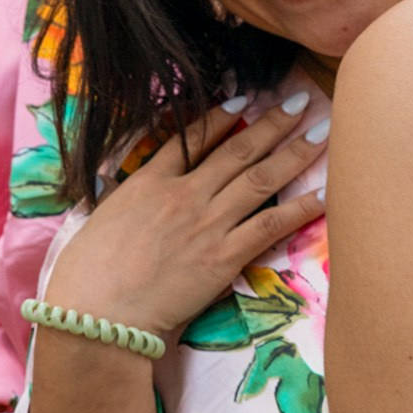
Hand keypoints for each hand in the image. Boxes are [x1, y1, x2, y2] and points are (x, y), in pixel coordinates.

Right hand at [40, 92, 328, 339]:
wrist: (98, 311)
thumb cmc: (86, 274)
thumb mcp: (97, 220)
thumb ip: (124, 203)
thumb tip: (132, 198)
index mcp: (148, 182)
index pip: (190, 137)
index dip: (221, 116)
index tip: (244, 101)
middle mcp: (184, 194)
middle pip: (237, 149)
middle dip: (272, 123)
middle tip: (300, 101)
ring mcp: (208, 223)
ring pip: (261, 178)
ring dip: (295, 152)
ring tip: (322, 130)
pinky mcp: (225, 256)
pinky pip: (272, 225)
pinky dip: (303, 207)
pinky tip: (326, 191)